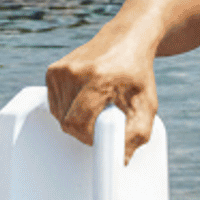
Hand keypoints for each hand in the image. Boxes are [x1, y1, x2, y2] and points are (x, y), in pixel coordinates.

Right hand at [44, 33, 158, 153]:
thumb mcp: (147, 105)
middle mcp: (75, 71)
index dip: (91, 138)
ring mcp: (60, 70)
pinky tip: (86, 97)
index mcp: (98, 78)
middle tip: (106, 120)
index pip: (79, 124)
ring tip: (98, 105)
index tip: (105, 138)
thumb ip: (137, 135)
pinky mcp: (52, 71)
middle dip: (85, 131)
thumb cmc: (138, 74)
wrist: (126, 39)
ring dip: (77, 120)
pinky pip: (55, 105)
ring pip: (59, 116)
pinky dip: (69, 109)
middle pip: (67, 123)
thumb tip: (120, 160)